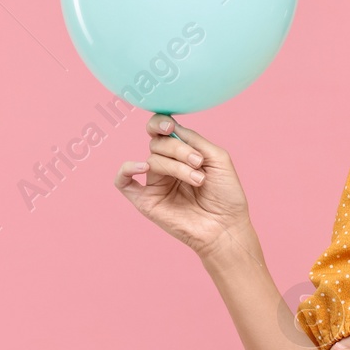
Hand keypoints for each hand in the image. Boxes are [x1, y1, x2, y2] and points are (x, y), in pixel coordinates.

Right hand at [114, 115, 250, 257]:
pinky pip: (123, 182)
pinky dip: (126, 170)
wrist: (227, 226)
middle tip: (198, 163)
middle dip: (178, 150)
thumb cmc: (226, 194)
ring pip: (152, 160)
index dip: (159, 123)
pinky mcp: (145, 201)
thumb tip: (172, 127)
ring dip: (175, 166)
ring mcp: (155, 183)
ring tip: (197, 179)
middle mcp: (166, 166)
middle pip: (157, 144)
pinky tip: (142, 167)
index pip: (160, 130)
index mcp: (181, 154)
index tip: (170, 127)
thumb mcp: (217, 157)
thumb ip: (193, 139)